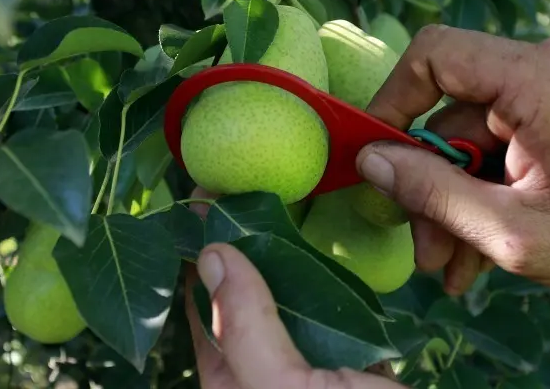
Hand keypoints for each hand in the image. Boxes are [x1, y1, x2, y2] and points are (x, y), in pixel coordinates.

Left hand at [183, 204, 405, 388]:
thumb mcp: (284, 388)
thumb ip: (245, 326)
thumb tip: (211, 252)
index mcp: (232, 384)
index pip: (199, 304)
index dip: (197, 248)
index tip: (205, 193)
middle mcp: (263, 374)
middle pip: (246, 296)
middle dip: (246, 243)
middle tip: (255, 182)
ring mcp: (310, 369)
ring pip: (293, 300)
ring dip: (292, 255)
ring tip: (295, 198)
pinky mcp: (352, 366)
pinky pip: (336, 314)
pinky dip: (336, 280)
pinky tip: (338, 245)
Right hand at [356, 25, 549, 297]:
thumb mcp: (515, 232)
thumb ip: (434, 194)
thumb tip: (368, 162)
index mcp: (538, 79)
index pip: (434, 54)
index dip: (391, 101)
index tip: (375, 159)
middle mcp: (542, 66)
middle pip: (447, 111)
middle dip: (429, 183)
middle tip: (424, 251)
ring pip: (468, 139)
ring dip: (454, 202)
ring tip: (452, 268)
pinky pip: (496, 145)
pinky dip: (483, 192)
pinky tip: (476, 253)